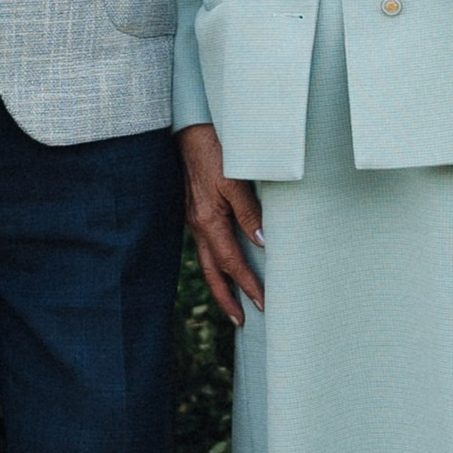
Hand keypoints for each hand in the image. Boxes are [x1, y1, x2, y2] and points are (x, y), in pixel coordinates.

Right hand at [181, 123, 261, 325]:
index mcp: (208, 221)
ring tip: (232, 302)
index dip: (247, 285)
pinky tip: (222, 264)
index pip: (231, 263)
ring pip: (206, 260)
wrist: (190, 130)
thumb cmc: (215, 151)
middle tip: (240, 321)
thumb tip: (262, 243)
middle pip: (211, 272)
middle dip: (226, 298)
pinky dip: (215, 262)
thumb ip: (249, 212)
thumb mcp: (235, 180)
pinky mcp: (195, 210)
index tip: (262, 304)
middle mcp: (198, 225)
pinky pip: (205, 245)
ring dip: (219, 283)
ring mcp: (194, 218)